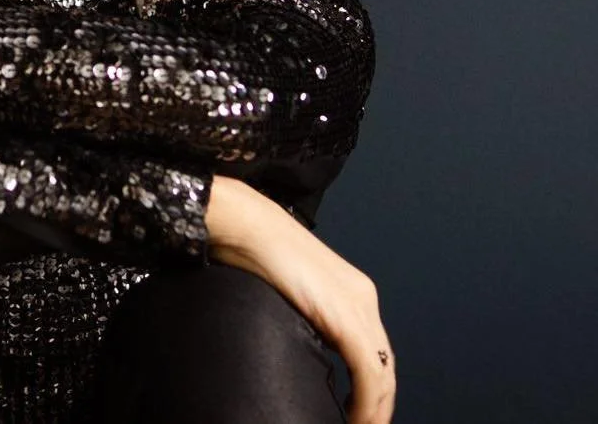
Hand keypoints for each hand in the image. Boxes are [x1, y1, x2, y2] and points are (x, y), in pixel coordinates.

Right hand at [206, 175, 395, 423]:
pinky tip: (354, 419)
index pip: (374, 351)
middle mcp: (364, 298)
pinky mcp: (345, 317)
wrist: (245, 225)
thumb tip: (301, 348)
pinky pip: (368, 373)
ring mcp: (358, 306)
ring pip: (383, 375)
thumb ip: (306, 317)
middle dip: (378, 406)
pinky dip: (366, 404)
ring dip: (375, 412)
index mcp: (353, 291)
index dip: (371, 389)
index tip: (354, 414)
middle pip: (385, 366)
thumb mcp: (288, 292)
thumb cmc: (254, 253)